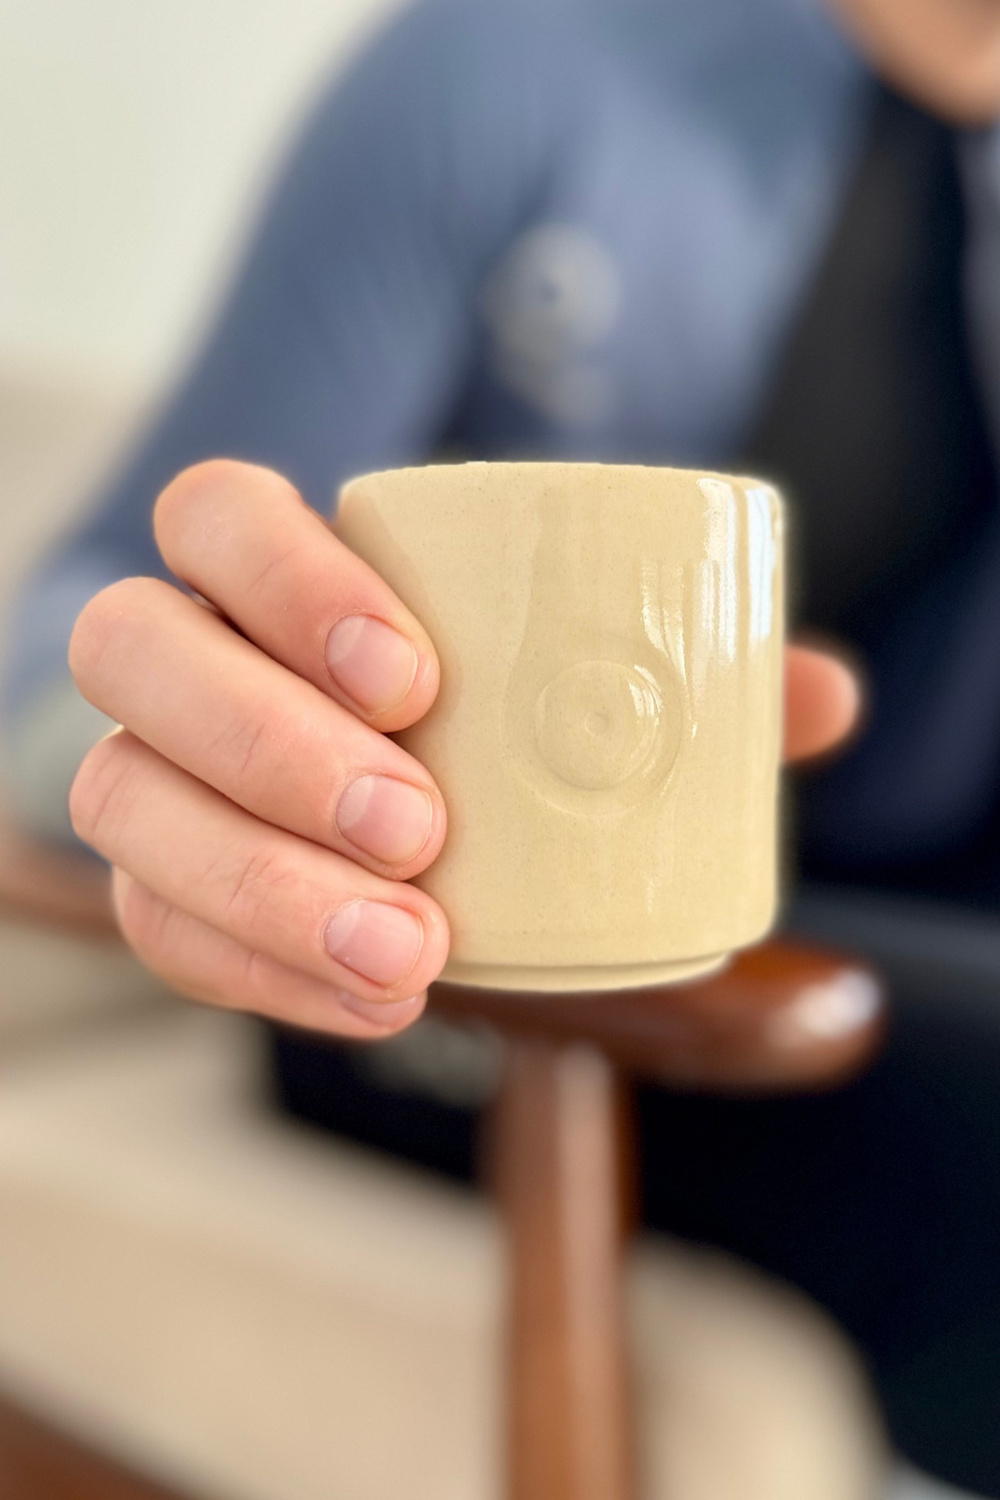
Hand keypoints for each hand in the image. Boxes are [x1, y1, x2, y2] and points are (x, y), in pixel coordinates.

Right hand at [68, 461, 860, 1041]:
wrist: (417, 822)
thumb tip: (820, 695)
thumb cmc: (482, 722)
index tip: (418, 678)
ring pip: (122, 801)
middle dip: (267, 740)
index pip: (218, 518)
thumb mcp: (579, 689)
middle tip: (419, 826)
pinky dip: (262, 972)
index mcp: (270, 564)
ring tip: (410, 948)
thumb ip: (688, 680)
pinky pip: (156, 927)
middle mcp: (182, 651)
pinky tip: (375, 1001)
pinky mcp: (159, 883)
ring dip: (258, 881)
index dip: (289, 581)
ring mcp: (152, 768)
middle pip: (137, 651)